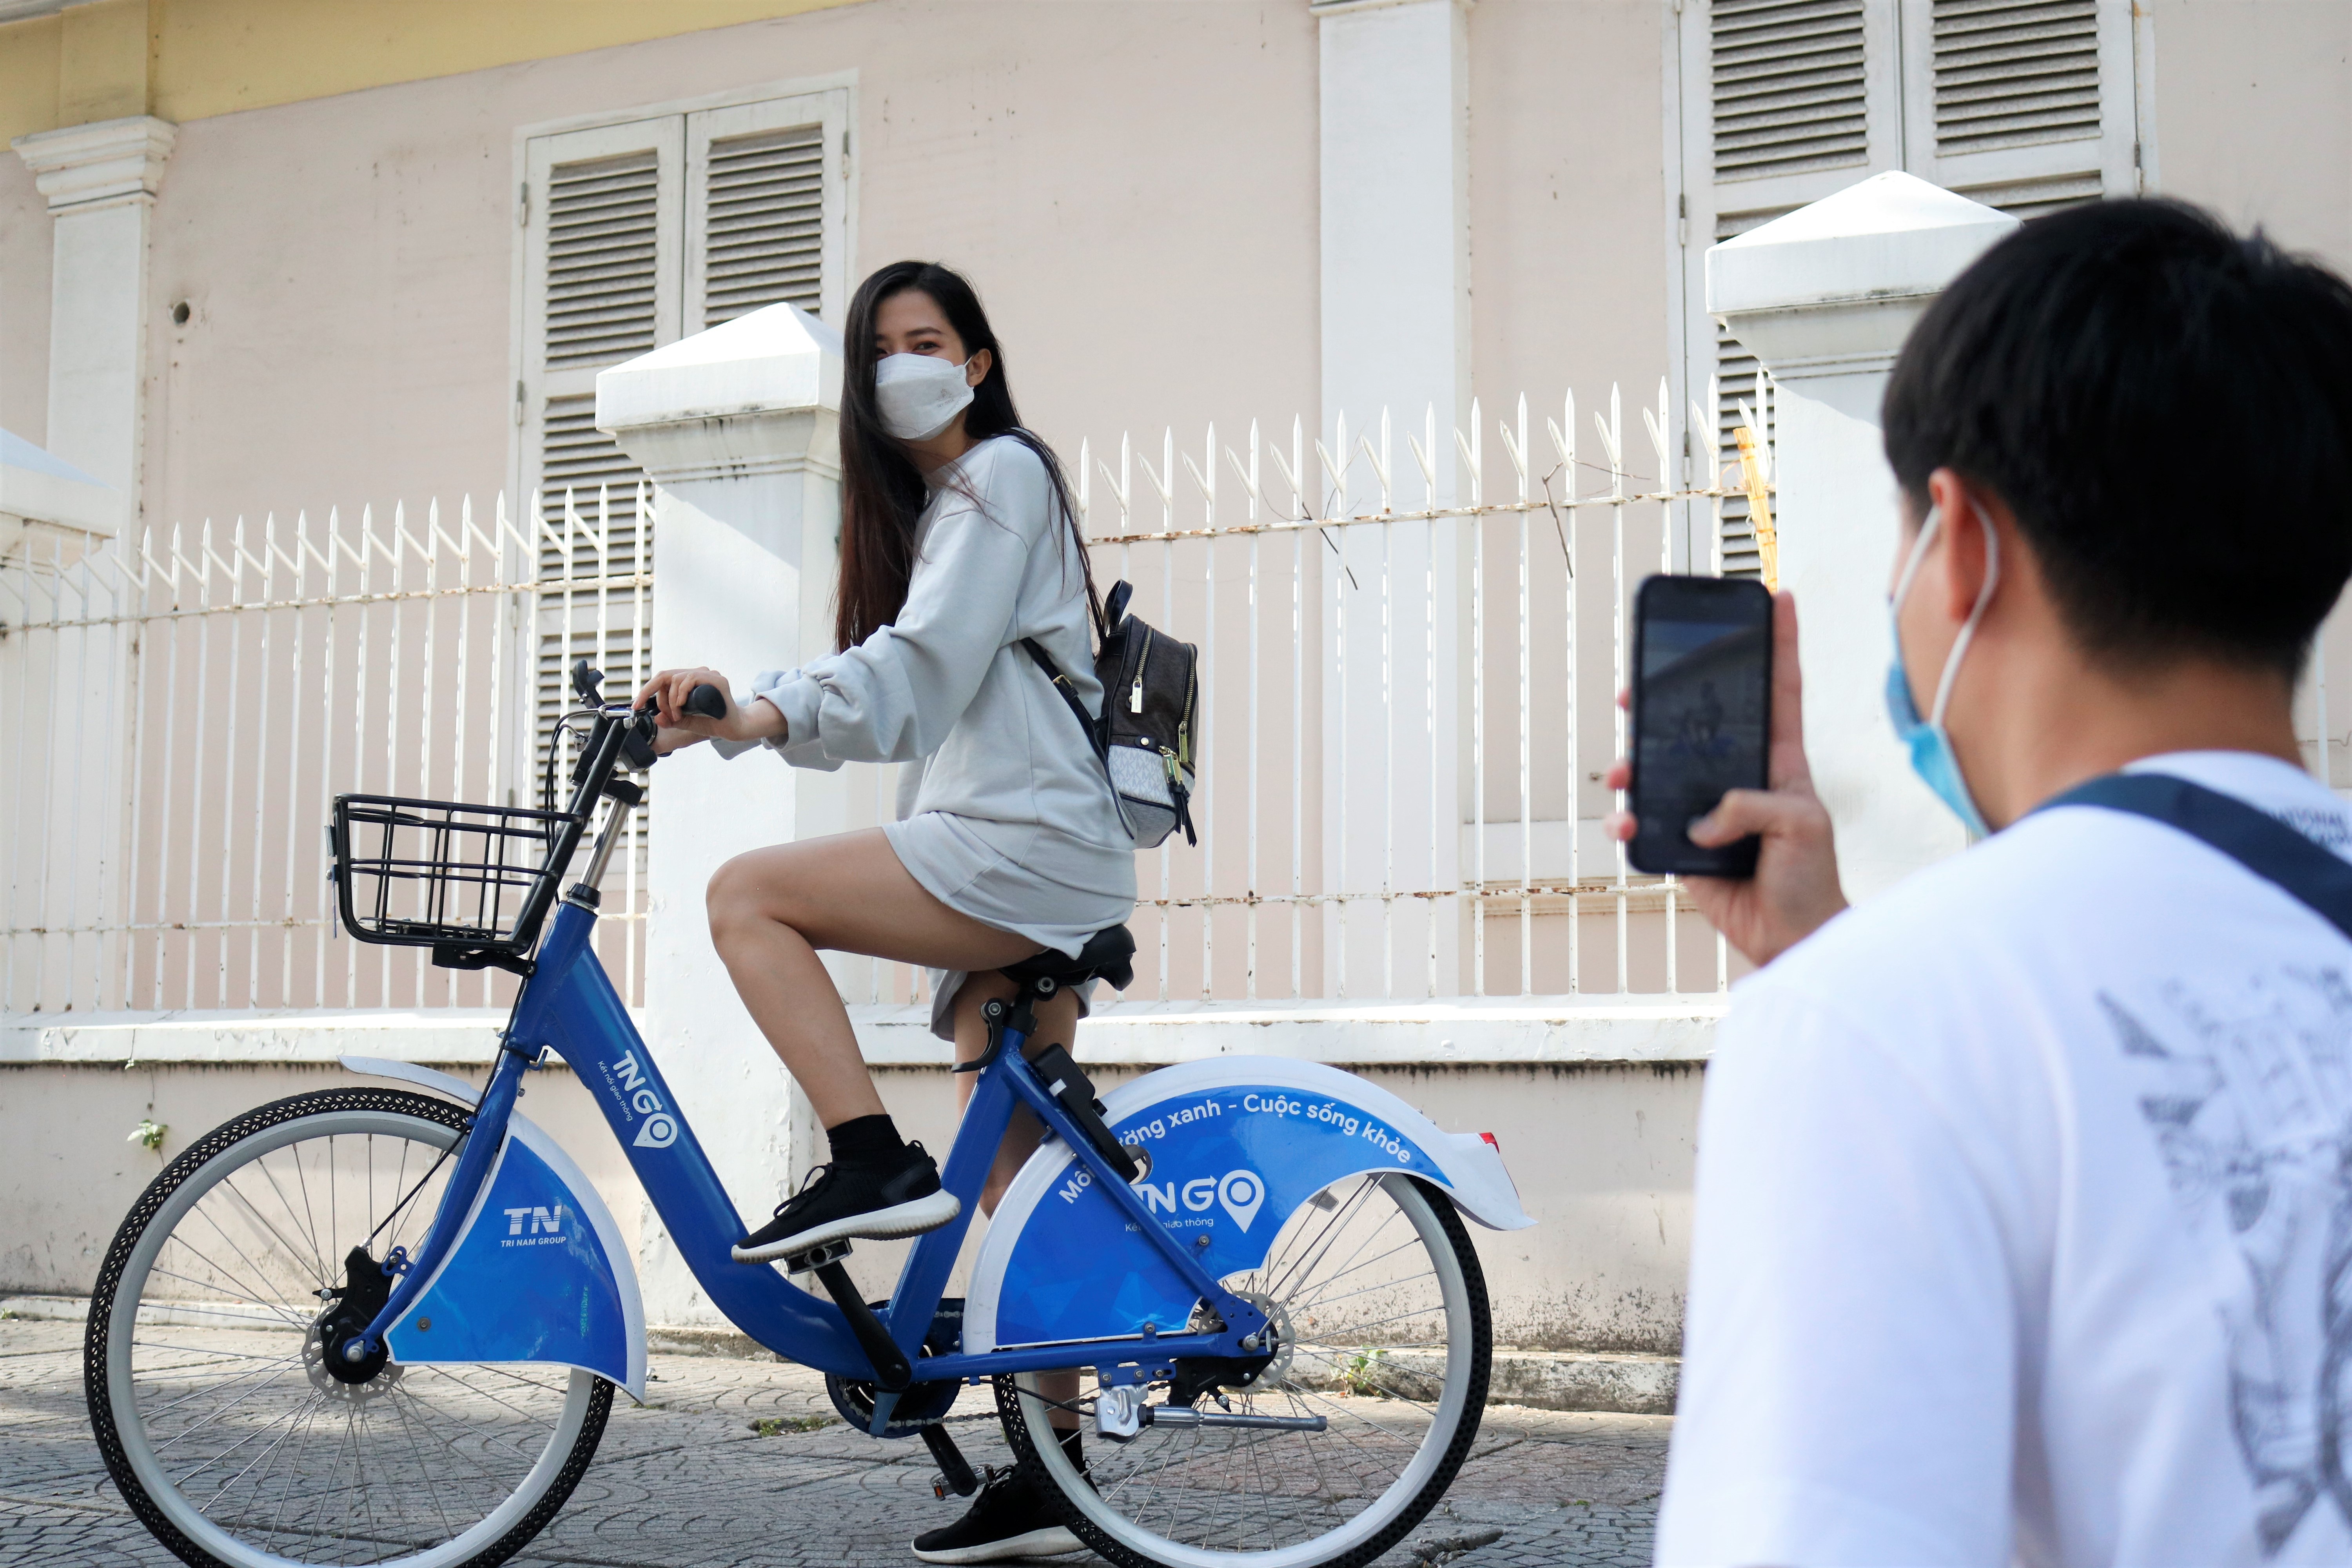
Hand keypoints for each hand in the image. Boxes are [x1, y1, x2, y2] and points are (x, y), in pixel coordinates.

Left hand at [632, 667, 786, 753]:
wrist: (734, 728)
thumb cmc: (713, 723)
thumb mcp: (686, 722)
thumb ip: (672, 719)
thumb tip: (657, 717)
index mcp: (689, 682)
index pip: (663, 679)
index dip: (646, 691)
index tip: (637, 705)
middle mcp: (698, 675)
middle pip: (666, 676)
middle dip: (656, 696)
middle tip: (665, 715)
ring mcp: (707, 676)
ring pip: (676, 678)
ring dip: (671, 700)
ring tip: (678, 716)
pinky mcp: (716, 680)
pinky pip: (690, 678)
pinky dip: (681, 692)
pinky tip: (681, 705)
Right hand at [1604, 590, 1846, 966]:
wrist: (1789, 937)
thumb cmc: (1809, 878)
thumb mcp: (1800, 827)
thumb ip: (1753, 805)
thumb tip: (1703, 814)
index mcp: (1779, 760)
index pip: (1781, 690)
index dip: (1781, 644)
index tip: (1778, 597)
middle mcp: (1739, 775)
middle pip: (1698, 720)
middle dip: (1666, 696)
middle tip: (1638, 685)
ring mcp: (1707, 806)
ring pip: (1660, 767)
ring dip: (1632, 764)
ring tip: (1620, 772)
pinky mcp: (1682, 840)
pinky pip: (1643, 822)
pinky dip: (1627, 822)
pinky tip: (1625, 824)